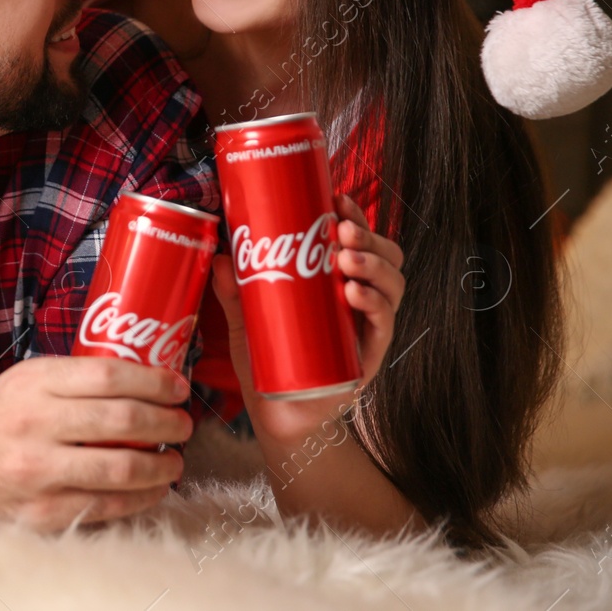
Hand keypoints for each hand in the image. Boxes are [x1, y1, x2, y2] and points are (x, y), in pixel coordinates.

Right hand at [0, 355, 191, 531]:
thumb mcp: (24, 382)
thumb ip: (73, 378)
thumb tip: (143, 377)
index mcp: (33, 384)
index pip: (108, 375)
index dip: (154, 381)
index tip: (178, 387)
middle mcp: (34, 425)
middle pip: (122, 420)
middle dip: (167, 422)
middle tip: (184, 424)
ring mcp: (38, 472)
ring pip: (121, 468)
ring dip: (162, 465)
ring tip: (175, 460)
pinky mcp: (42, 512)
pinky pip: (108, 506)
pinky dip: (141, 498)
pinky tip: (153, 488)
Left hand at [209, 192, 405, 447]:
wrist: (277, 415)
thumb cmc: (267, 361)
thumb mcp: (244, 320)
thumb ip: (233, 291)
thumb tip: (220, 256)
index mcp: (335, 282)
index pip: (358, 240)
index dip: (354, 215)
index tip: (337, 196)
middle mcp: (358, 300)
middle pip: (383, 256)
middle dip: (368, 236)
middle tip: (341, 228)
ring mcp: (366, 327)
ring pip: (391, 286)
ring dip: (373, 265)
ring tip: (346, 258)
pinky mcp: (368, 356)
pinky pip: (384, 325)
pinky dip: (374, 305)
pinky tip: (353, 294)